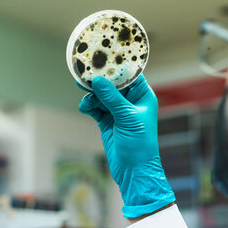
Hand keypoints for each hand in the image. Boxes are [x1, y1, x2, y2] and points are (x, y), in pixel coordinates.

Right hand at [78, 75, 174, 218]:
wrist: (134, 171)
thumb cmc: (140, 144)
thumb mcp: (127, 118)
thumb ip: (112, 99)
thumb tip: (97, 81)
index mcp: (143, 96)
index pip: (130, 74)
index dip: (117, 65)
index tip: (102, 56)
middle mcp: (131, 101)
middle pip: (113, 83)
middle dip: (100, 79)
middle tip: (84, 72)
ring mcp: (118, 111)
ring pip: (101, 95)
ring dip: (92, 95)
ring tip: (86, 97)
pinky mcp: (107, 121)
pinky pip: (95, 108)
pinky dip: (89, 106)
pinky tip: (85, 107)